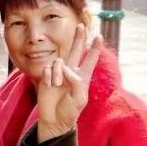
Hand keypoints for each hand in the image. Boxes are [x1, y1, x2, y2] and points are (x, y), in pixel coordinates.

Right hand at [36, 25, 101, 141]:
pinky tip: (50, 86)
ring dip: (58, 72)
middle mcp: (71, 73)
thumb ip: (76, 81)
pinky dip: (49, 77)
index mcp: (83, 78)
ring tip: (57, 85)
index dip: (95, 49)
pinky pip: (48, 68)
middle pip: (75, 51)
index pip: (90, 60)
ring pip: (58, 61)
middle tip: (81, 26)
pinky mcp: (47, 76)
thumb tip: (65, 68)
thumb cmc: (69, 111)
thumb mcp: (79, 99)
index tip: (99, 36)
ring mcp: (58, 74)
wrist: (53, 119)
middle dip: (78, 38)